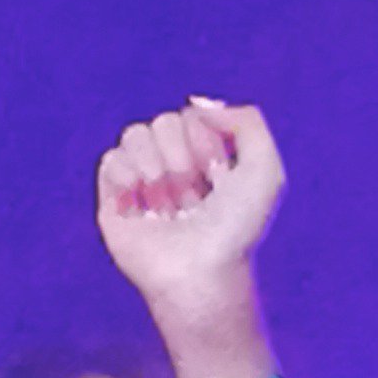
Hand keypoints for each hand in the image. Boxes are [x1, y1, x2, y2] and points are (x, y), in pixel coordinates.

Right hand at [94, 95, 283, 312]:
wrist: (203, 274)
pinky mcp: (114, 201)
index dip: (205, 142)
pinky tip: (142, 204)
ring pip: (135, 135)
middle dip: (182, 156)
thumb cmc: (236, 229)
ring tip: (168, 204)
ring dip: (157, 166)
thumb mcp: (266, 170)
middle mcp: (173, 168)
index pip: (191, 116)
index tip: (218, 178)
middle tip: (193, 195)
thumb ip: (247, 121)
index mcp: (207, 159)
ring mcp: (142, 183)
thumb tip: (196, 103)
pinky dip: (128, 177)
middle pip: (163, 122)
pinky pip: (111, 160)